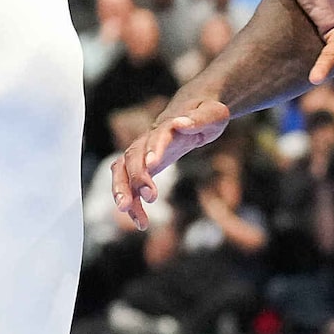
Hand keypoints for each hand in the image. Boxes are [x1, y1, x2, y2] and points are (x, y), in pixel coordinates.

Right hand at [111, 101, 229, 229]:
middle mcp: (148, 140)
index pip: (156, 137)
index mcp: (167, 127)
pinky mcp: (144, 167)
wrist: (193, 110)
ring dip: (122, 191)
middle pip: (131, 157)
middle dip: (133, 178)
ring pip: (122, 171)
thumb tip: (182, 123)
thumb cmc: (206, 112)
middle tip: (139, 198)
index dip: (152, 150)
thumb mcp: (212, 113)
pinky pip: (131, 186)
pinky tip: (142, 223)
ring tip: (129, 212)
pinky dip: (134, 204)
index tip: (152, 164)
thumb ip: (199, 119)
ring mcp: (143, 154)